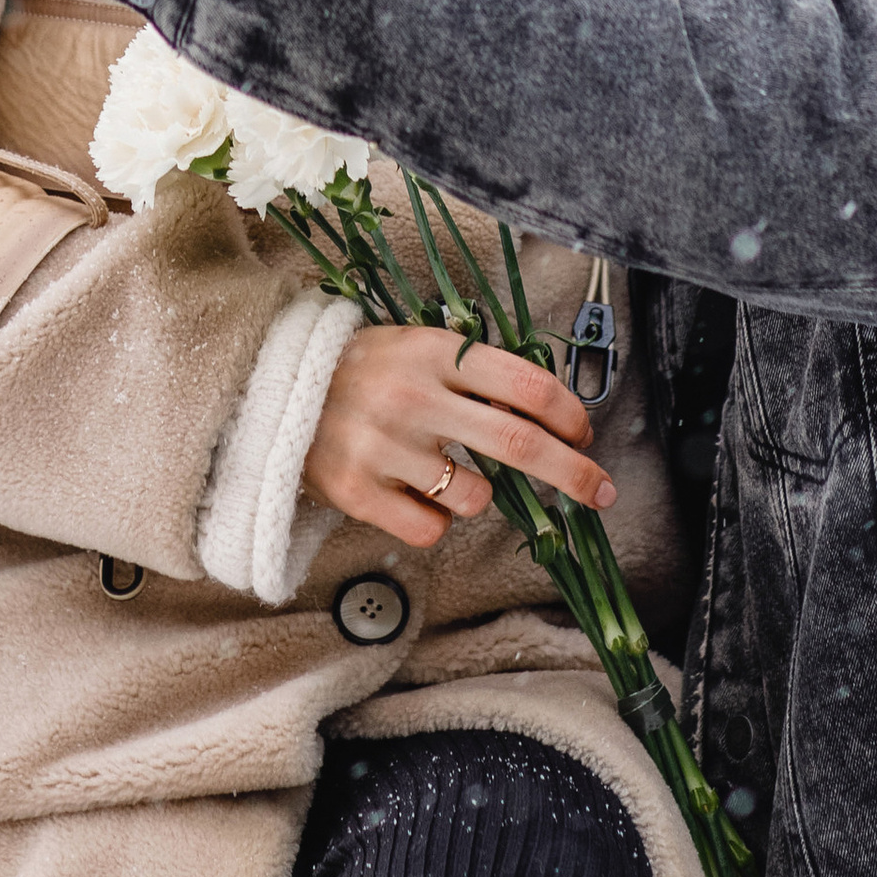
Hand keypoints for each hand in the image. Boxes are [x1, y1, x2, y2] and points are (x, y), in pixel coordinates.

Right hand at [301, 323, 615, 549]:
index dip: (568, 414)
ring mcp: (384, 447)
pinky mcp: (359, 492)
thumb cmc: (364, 370)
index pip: (525, 384)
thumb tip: (550, 415)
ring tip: (444, 472)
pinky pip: (432, 528)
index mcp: (433, 351)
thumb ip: (474, 373)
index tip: (584, 435)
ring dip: (479, 496)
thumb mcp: (417, 348)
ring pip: (475, 497)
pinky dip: (436, 520)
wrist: (273, 393)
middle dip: (573, 473)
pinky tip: (411, 493)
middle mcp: (412, 397)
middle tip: (603, 491)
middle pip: (518, 443)